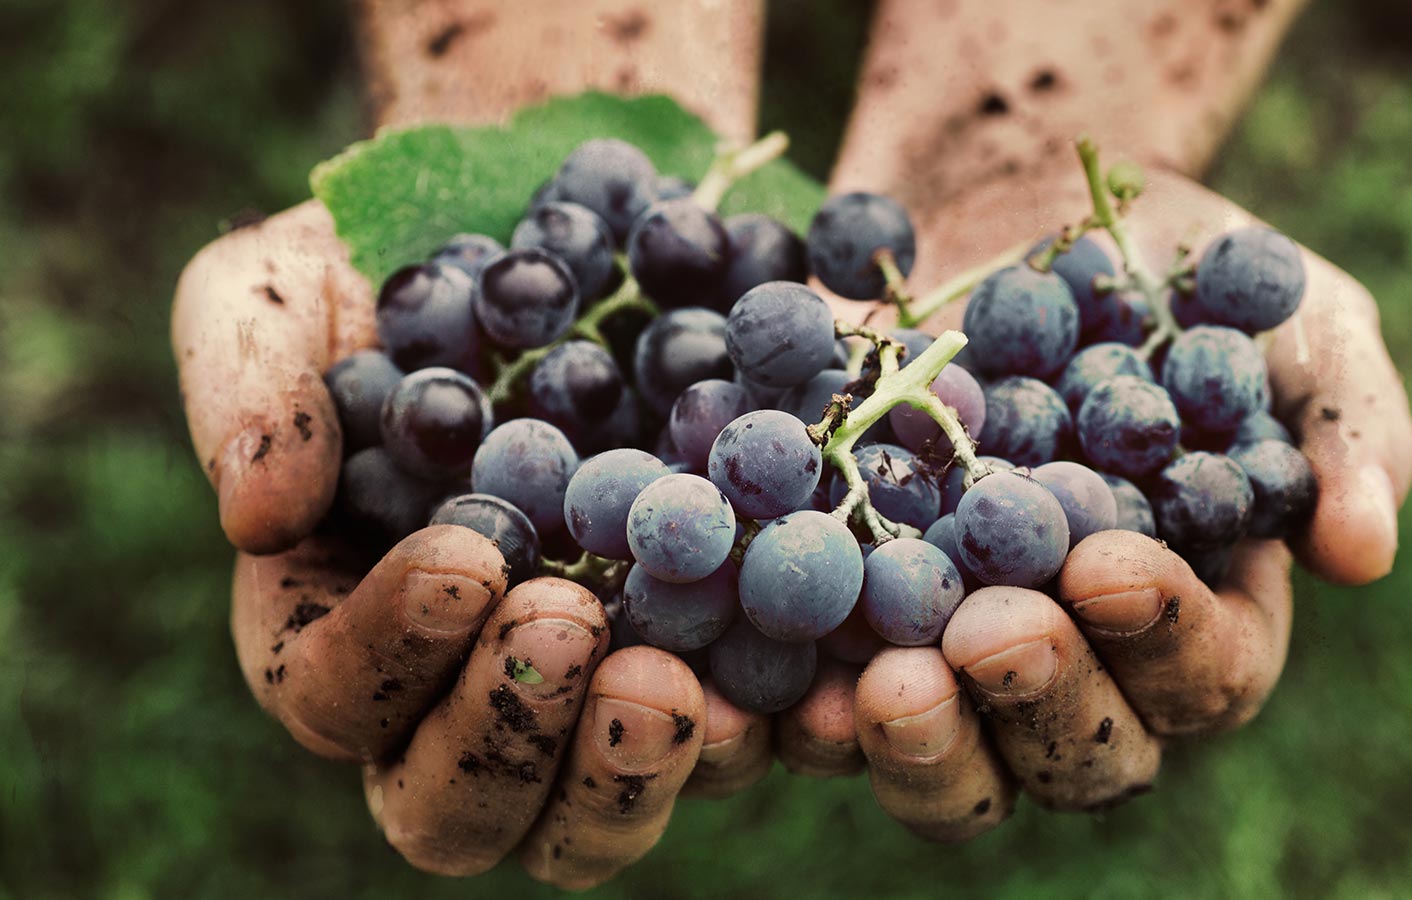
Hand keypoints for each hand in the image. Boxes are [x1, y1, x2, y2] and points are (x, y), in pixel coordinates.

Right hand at [172, 200, 869, 886]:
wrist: (568, 228)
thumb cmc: (397, 264)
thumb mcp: (287, 287)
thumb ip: (248, 386)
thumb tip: (258, 517)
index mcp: (345, 625)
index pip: (335, 693)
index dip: (389, 650)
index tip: (467, 559)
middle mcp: (465, 688)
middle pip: (458, 808)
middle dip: (508, 737)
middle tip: (571, 626)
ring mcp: (595, 688)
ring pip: (592, 819)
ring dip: (630, 773)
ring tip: (677, 683)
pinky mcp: (716, 659)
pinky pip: (743, 741)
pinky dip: (776, 733)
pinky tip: (818, 681)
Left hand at [833, 168, 1411, 836]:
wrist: (1014, 209)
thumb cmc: (1177, 273)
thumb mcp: (1292, 319)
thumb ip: (1345, 426)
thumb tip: (1364, 554)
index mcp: (1202, 615)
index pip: (1206, 674)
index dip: (1165, 638)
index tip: (1111, 564)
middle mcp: (1084, 662)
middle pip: (1077, 752)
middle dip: (1038, 701)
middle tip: (992, 634)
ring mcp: (958, 650)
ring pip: (951, 759)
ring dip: (917, 741)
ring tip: (880, 686)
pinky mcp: (849, 616)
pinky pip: (819, 693)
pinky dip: (792, 701)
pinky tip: (765, 675)